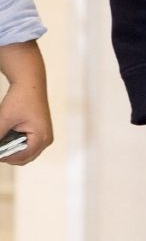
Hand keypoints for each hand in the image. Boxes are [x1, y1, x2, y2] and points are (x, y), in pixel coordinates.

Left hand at [0, 42, 52, 164]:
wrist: (30, 81)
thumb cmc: (21, 97)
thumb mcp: (5, 119)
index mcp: (41, 138)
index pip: (21, 157)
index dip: (5, 157)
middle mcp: (46, 139)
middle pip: (24, 158)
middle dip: (9, 155)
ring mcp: (44, 136)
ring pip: (25, 153)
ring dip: (13, 150)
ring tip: (2, 141)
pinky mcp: (40, 131)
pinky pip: (27, 145)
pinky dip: (16, 144)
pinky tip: (7, 136)